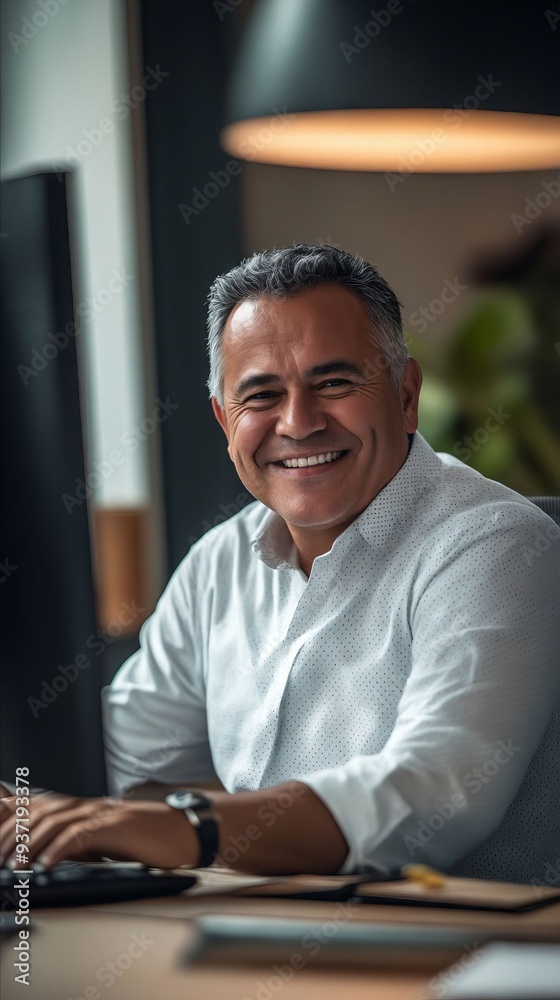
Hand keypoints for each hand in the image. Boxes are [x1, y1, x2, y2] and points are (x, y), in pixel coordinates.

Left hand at [0, 793, 199, 869]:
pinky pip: (81, 834)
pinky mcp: (115, 826)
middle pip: (37, 813)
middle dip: (11, 835)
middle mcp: (86, 805)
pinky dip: (59, 849)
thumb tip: (43, 856)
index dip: (9, 815)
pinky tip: (46, 865)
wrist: (182, 831)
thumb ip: (74, 840)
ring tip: (13, 866)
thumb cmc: (143, 839)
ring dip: (28, 844)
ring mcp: (101, 813)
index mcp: (81, 808)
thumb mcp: (101, 838)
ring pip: (53, 822)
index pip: (34, 805)